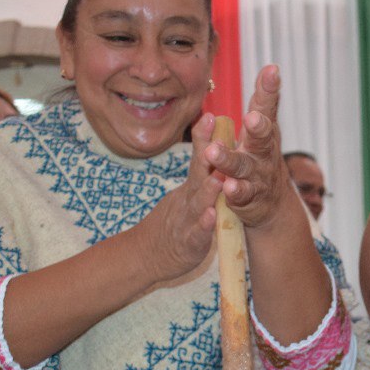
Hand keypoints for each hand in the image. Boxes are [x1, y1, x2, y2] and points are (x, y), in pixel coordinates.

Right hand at [132, 113, 226, 283]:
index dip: (203, 139)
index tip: (210, 115)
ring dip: (208, 191)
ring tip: (217, 179)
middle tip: (220, 138)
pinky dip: (204, 225)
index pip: (198, 159)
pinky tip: (211, 216)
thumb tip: (211, 143)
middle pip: (198, 174)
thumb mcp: (188, 192)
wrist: (149, 254)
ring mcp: (188, 221)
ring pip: (198, 203)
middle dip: (208, 155)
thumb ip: (200, 171)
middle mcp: (189, 199)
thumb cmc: (176, 220)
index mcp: (192, 187)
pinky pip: (198, 234)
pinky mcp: (190, 243)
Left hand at [205, 65, 296, 228]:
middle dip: (258, 128)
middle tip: (251, 118)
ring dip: (229, 160)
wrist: (272, 205)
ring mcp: (257, 176)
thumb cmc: (261, 158)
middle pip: (262, 138)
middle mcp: (263, 152)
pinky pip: (241, 195)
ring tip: (215, 153)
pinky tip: (227, 188)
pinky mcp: (249, 198)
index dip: (269, 90)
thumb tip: (271, 68)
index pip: (267, 107)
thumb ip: (264, 103)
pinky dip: (234, 192)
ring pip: (243, 167)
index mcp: (263, 132)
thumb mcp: (263, 130)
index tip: (272, 71)